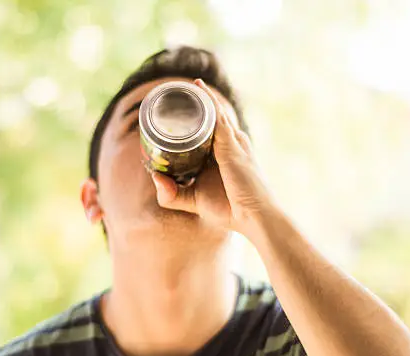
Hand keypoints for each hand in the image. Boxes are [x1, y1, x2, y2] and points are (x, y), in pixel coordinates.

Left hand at [150, 79, 274, 235]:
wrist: (255, 218)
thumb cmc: (230, 211)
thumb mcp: (193, 201)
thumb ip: (171, 193)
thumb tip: (154, 176)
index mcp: (222, 157)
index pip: (205, 133)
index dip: (193, 122)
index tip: (175, 113)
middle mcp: (230, 146)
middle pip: (211, 119)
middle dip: (198, 104)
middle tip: (177, 91)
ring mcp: (233, 143)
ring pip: (214, 113)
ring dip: (202, 97)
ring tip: (189, 83)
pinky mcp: (232, 144)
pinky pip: (217, 117)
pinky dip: (207, 101)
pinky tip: (197, 88)